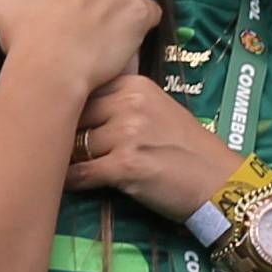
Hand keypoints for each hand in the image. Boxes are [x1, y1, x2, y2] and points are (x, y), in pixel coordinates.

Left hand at [66, 76, 241, 220]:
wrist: (218, 182)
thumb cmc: (186, 150)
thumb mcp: (156, 110)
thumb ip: (119, 103)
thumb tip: (71, 106)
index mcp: (135, 85)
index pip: (83, 90)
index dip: (67, 110)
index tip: (55, 121)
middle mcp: (130, 103)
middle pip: (74, 117)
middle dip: (63, 136)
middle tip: (53, 149)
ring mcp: (128, 133)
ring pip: (75, 146)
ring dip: (68, 161)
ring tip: (61, 168)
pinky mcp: (126, 165)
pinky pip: (81, 174)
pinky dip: (71, 182)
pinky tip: (68, 185)